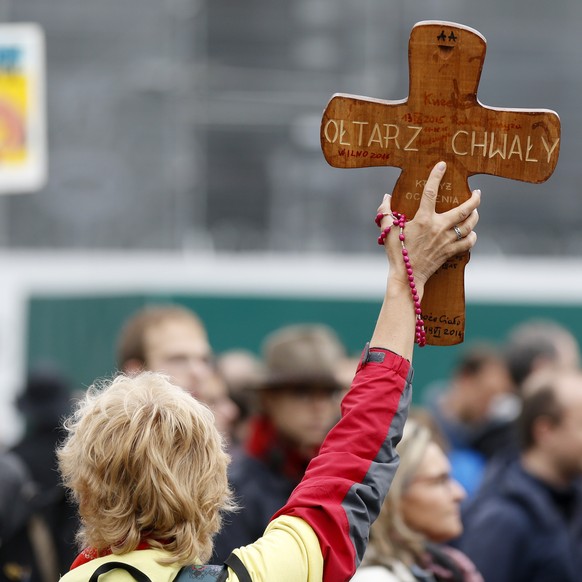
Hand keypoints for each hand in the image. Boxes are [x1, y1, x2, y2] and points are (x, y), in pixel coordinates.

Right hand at [377, 161, 479, 293]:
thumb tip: (387, 197)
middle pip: (463, 210)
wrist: (407, 276)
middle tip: (477, 193)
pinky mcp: (450, 252)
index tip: (442, 165)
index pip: (430, 192)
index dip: (436, 176)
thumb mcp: (387, 230)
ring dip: (475, 217)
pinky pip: (468, 242)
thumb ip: (385, 212)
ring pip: (469, 225)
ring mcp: (447, 240)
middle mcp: (438, 228)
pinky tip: (471, 233)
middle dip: (474, 200)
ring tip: (475, 211)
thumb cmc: (396, 253)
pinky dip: (472, 236)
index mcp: (423, 219)